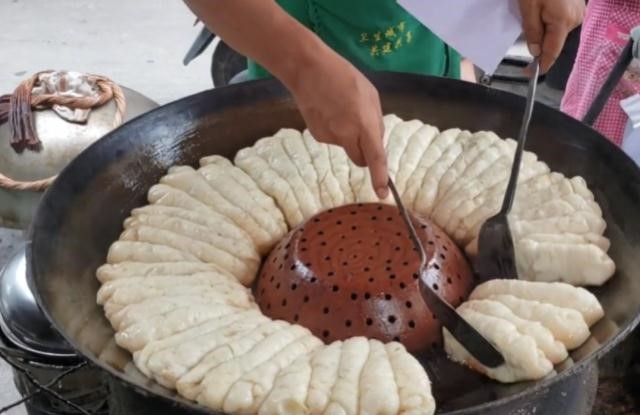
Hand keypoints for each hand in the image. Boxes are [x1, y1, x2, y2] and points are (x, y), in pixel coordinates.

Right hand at [286, 49, 388, 198]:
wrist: (308, 70)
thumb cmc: (344, 78)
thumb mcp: (371, 95)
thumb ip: (376, 122)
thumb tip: (376, 142)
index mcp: (364, 125)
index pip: (375, 158)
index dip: (380, 178)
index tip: (382, 194)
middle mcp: (346, 136)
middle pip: (360, 159)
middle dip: (364, 151)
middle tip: (361, 128)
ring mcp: (329, 138)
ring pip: (346, 145)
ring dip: (348, 133)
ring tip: (340, 108)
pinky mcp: (317, 136)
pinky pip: (333, 138)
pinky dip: (334, 128)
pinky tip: (328, 110)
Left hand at [519, 0, 584, 72]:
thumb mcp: (529, 6)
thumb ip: (532, 30)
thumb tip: (535, 52)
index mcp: (563, 22)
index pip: (552, 52)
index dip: (541, 65)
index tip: (528, 73)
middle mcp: (575, 19)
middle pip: (554, 42)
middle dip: (539, 43)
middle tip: (525, 27)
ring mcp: (579, 12)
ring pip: (558, 32)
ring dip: (544, 31)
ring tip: (534, 12)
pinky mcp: (578, 6)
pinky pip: (562, 22)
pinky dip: (550, 22)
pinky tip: (543, 10)